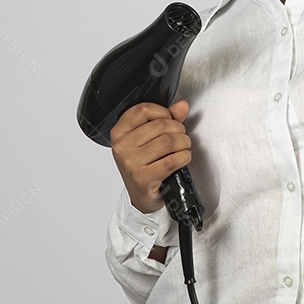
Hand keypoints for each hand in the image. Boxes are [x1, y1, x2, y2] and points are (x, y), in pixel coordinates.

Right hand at [109, 100, 191, 214]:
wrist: (142, 196)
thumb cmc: (145, 165)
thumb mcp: (149, 139)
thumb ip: (165, 119)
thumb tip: (181, 106)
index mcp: (119, 132)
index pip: (142, 109)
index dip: (163, 111)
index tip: (169, 119)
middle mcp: (122, 147)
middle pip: (160, 125)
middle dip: (178, 129)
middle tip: (181, 136)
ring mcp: (131, 163)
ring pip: (168, 141)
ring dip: (183, 142)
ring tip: (183, 147)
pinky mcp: (143, 178)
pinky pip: (172, 160)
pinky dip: (184, 157)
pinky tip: (183, 158)